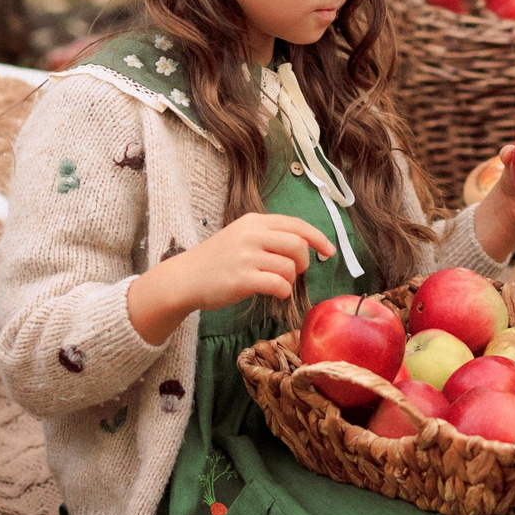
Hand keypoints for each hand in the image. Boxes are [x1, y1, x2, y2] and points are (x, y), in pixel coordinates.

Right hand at [127, 212, 335, 344]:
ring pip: (289, 266)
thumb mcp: (241, 237)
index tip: (329, 250)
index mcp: (253, 221)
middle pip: (298, 244)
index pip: (296, 225)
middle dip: (304, 261)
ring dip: (290, 279)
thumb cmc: (217, 260)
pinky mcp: (241, 279)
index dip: (318, 237)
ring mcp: (245, 256)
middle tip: (294, 271)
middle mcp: (250, 235)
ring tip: (277, 283)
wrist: (185, 278)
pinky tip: (275, 292)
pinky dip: (283, 290)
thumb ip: (269, 237)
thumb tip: (305, 245)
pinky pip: (278, 284)